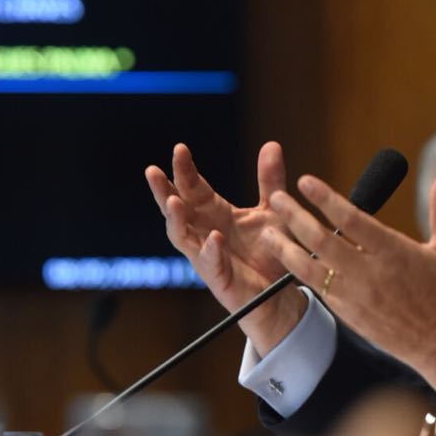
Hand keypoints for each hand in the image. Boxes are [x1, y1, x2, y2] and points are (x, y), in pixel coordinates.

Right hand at [145, 142, 305, 354]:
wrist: (281, 291)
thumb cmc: (271, 249)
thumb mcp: (273, 209)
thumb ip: (270, 180)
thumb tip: (271, 144)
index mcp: (215, 212)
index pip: (193, 187)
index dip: (184, 170)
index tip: (179, 149)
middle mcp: (204, 231)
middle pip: (177, 208)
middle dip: (164, 190)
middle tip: (154, 171)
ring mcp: (207, 255)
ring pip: (181, 237)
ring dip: (175, 219)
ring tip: (172, 201)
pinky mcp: (219, 278)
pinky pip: (211, 264)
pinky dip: (211, 250)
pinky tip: (214, 237)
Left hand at [261, 169, 435, 395]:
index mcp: (393, 252)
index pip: (350, 219)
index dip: (325, 199)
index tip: (305, 182)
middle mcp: (369, 272)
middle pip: (321, 240)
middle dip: (295, 216)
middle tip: (277, 198)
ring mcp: (355, 295)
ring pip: (311, 267)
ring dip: (286, 247)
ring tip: (267, 231)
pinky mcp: (348, 313)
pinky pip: (317, 288)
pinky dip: (299, 272)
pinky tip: (286, 259)